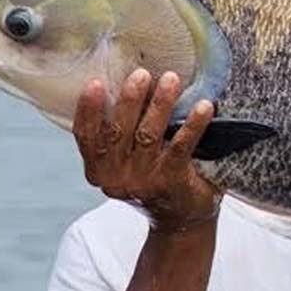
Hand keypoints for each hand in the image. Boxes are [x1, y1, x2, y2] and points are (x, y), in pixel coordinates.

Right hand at [72, 69, 222, 231]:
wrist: (181, 218)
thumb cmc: (154, 176)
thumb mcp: (128, 159)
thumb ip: (122, 132)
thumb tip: (130, 79)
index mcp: (98, 170)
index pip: (85, 137)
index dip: (88, 110)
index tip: (95, 82)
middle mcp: (115, 178)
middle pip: (117, 132)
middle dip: (129, 100)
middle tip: (142, 73)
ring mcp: (142, 182)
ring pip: (148, 136)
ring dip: (160, 104)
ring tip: (171, 79)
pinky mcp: (170, 182)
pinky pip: (181, 147)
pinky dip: (193, 125)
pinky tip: (205, 106)